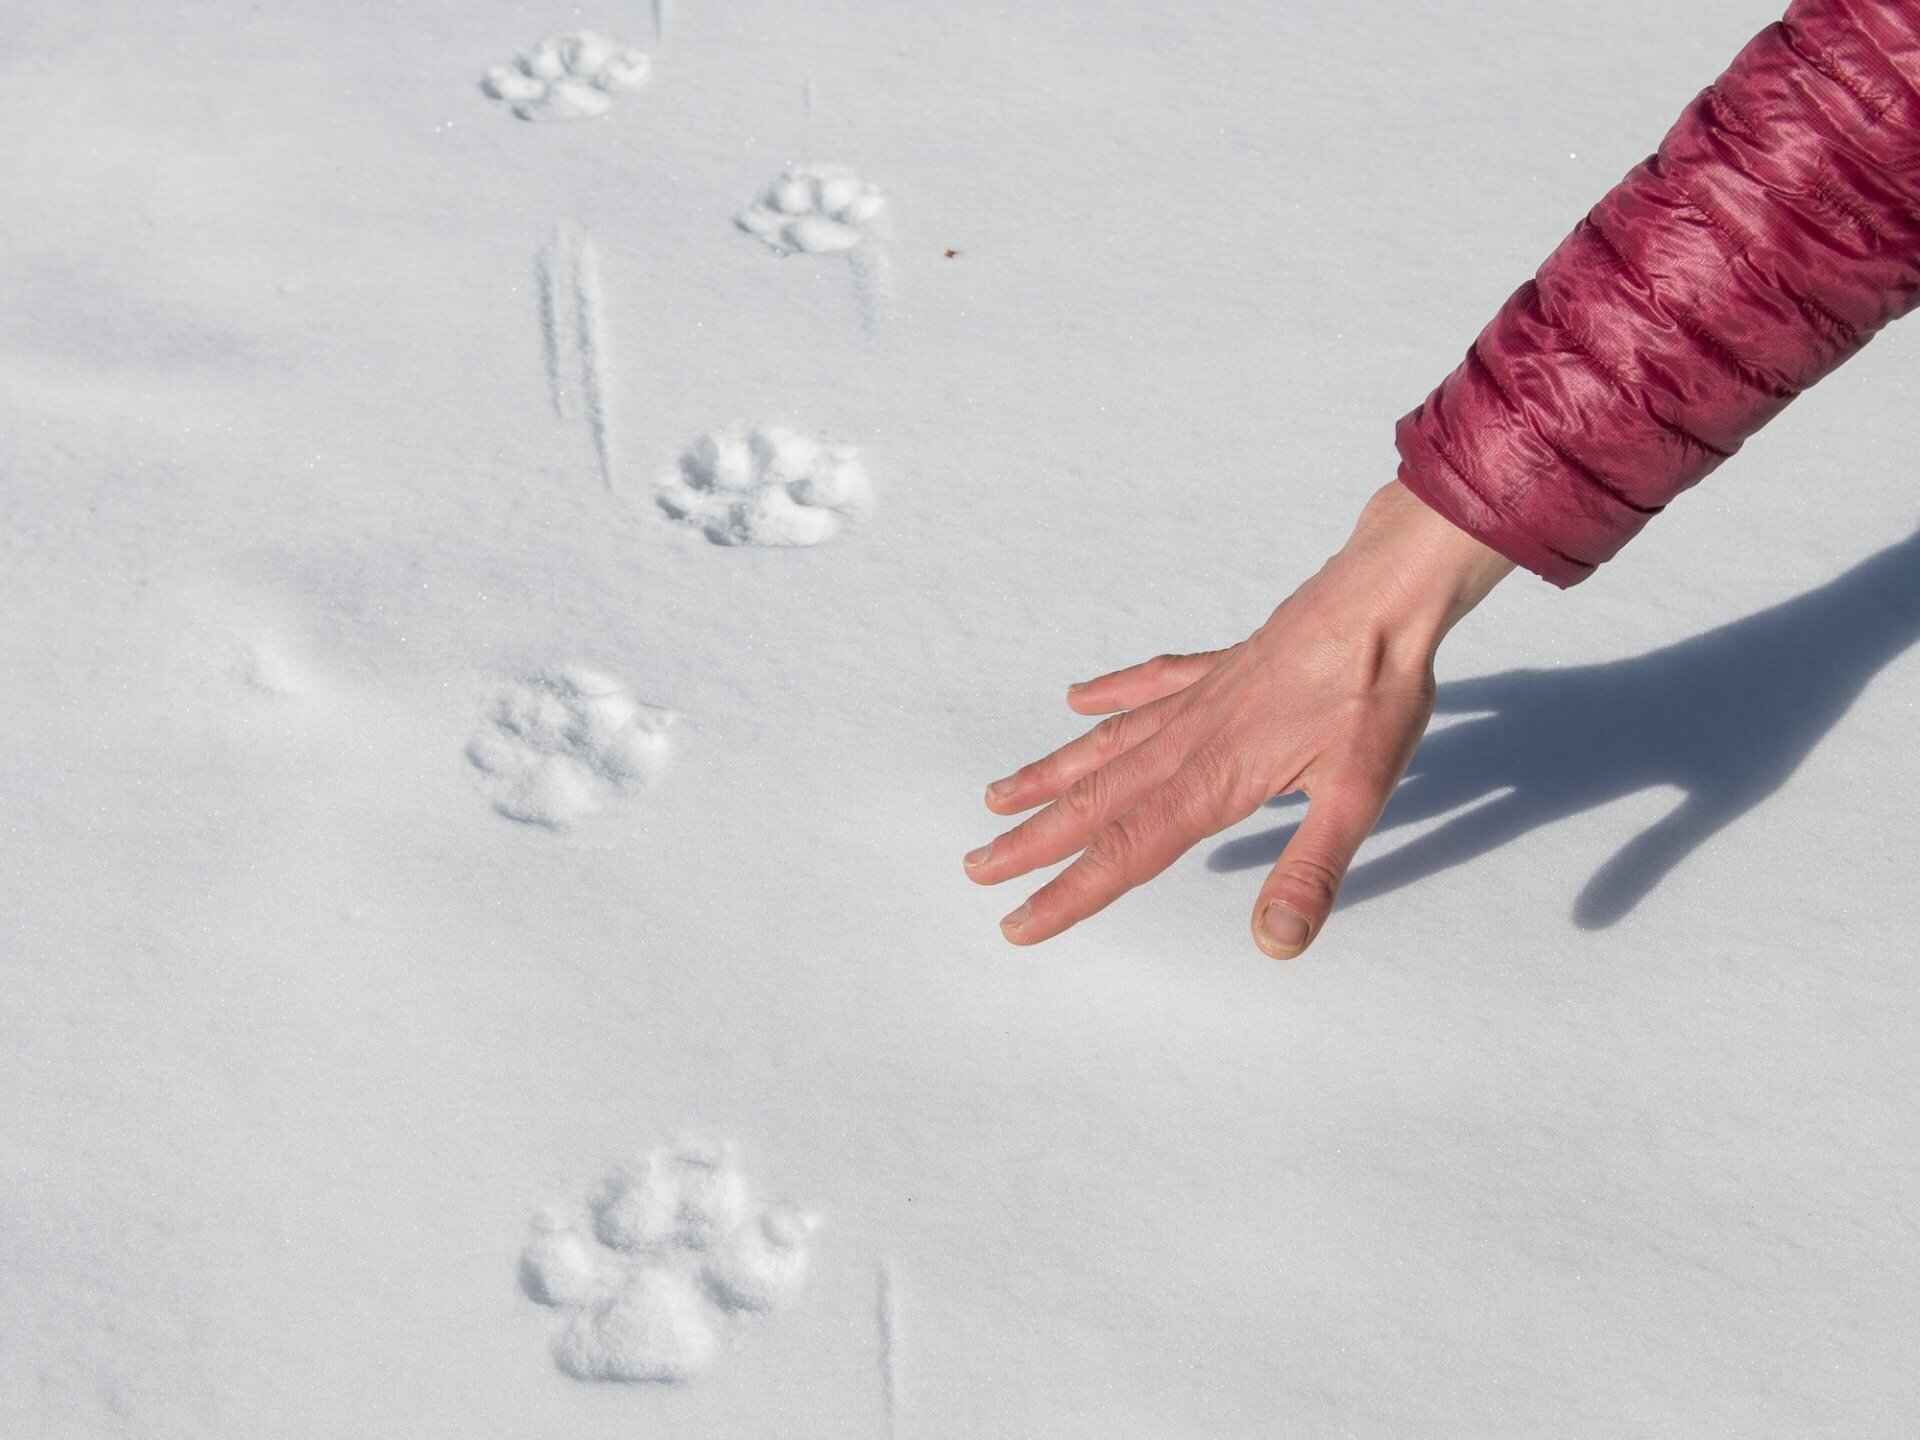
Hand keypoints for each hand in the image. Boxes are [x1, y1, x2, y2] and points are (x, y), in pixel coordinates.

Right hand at [966, 481, 1513, 957]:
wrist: (1385, 597)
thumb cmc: (1375, 695)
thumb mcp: (1359, 795)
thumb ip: (1311, 871)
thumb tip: (1272, 943)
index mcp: (1214, 780)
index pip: (1127, 851)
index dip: (1070, 893)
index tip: (1018, 924)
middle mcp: (1188, 740)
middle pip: (1096, 800)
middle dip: (1033, 841)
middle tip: (977, 867)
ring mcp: (1197, 698)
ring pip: (1107, 745)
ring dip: (1050, 775)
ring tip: (997, 797)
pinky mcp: (1219, 666)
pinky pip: (1148, 682)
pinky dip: (1108, 694)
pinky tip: (1077, 698)